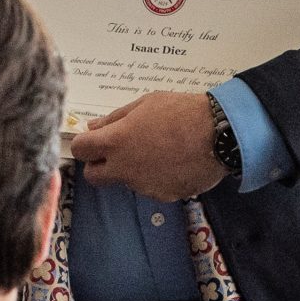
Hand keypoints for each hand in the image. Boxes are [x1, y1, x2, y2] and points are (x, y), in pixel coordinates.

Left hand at [69, 91, 226, 202]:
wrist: (219, 135)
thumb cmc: (180, 112)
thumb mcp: (145, 104)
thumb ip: (115, 119)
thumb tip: (93, 128)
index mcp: (115, 142)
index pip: (80, 150)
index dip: (85, 145)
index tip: (95, 140)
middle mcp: (124, 168)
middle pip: (93, 177)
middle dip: (99, 165)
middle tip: (116, 151)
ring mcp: (143, 186)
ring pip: (124, 181)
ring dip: (130, 169)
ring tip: (156, 150)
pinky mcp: (162, 196)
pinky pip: (149, 187)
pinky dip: (154, 177)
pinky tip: (171, 162)